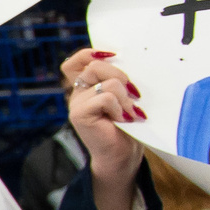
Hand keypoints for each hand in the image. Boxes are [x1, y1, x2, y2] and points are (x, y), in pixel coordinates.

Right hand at [59, 46, 144, 209]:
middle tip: (134, 93)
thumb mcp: (125, 97)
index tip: (113, 56)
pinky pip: (105, 97)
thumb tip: (128, 61)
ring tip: (131, 112)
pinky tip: (124, 119)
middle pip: (93, 65)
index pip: (75, 62)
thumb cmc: (128, 127)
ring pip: (105, 82)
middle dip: (120, 74)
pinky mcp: (78, 115)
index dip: (90, 53)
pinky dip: (120, 107)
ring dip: (125, 96)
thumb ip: (119, 80)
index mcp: (85, 87)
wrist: (122, 156)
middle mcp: (77, 94)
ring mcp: (76, 104)